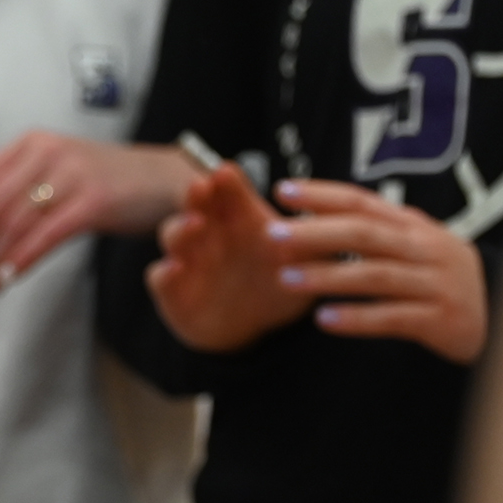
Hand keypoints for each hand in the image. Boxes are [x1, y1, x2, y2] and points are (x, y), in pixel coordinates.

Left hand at [0, 133, 201, 289]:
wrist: (164, 180)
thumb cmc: (106, 182)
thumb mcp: (57, 171)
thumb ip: (20, 187)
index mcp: (33, 144)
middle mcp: (48, 153)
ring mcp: (72, 175)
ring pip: (14, 221)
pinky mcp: (93, 201)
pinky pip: (44, 235)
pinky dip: (20, 260)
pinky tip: (8, 277)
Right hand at [145, 162, 313, 351]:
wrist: (252, 329)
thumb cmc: (279, 287)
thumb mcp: (304, 265)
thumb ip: (318, 246)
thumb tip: (341, 227)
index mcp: (239, 219)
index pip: (228, 192)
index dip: (226, 182)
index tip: (226, 173)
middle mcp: (209, 233)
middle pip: (195, 205)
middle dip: (195, 195)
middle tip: (200, 186)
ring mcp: (188, 259)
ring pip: (174, 234)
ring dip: (180, 227)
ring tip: (193, 225)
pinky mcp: (172, 290)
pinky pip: (161, 277)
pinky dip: (164, 272)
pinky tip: (174, 269)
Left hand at [264, 178, 489, 362]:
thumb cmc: (442, 283)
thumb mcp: (415, 249)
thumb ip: (376, 232)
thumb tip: (315, 216)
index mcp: (414, 227)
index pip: (364, 202)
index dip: (323, 195)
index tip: (282, 190)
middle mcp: (427, 249)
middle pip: (366, 234)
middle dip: (316, 232)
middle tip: (272, 235)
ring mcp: (436, 283)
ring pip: (375, 275)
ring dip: (327, 275)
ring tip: (285, 278)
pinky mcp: (442, 320)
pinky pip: (394, 318)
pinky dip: (357, 319)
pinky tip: (323, 320)